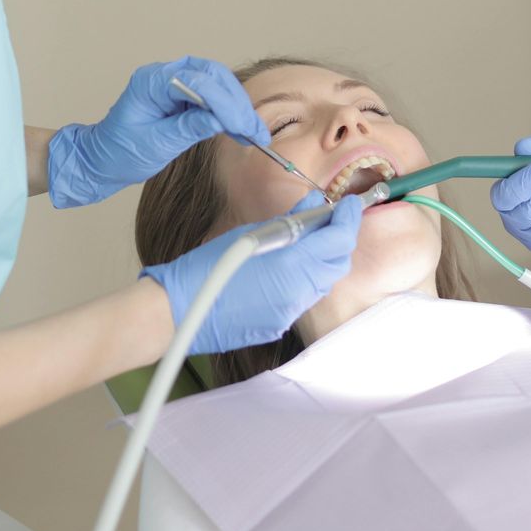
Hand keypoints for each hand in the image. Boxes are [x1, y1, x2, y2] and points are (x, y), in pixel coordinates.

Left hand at [47, 57, 268, 207]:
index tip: (242, 126)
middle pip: (212, 75)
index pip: (197, 82)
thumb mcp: (156, 145)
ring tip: (253, 133)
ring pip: (217, 84)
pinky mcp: (182, 96)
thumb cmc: (119, 153)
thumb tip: (221, 121)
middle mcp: (163, 75)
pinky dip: (229, 113)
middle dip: (236, 102)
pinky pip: (212, 97)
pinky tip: (241, 130)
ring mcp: (173, 84)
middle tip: (254, 130)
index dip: (224, 104)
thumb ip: (189, 128)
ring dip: (237, 107)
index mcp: (150, 82)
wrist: (102, 160)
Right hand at [141, 193, 363, 354]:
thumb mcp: (248, 233)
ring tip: (309, 240)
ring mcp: (290, 313)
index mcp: (291, 265)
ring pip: (322, 283)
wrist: (178, 312)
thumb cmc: (205, 268)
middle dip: (340, 240)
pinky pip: (302, 299)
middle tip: (331, 220)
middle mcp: (298, 293)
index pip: (339, 240)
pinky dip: (304, 280)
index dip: (349, 219)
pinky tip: (287, 267)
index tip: (351, 205)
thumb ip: (288, 221)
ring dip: (323, 260)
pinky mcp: (280, 326)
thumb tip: (313, 204)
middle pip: (337, 264)